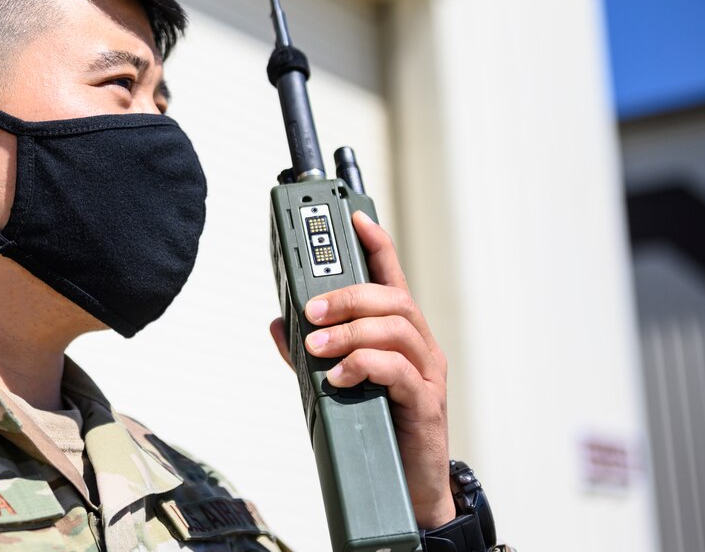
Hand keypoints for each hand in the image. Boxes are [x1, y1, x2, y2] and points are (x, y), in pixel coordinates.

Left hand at [269, 210, 454, 528]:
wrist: (407, 488)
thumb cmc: (377, 429)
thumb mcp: (337, 385)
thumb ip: (309, 355)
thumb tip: (277, 324)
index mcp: (399, 337)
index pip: (392, 278)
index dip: (377, 244)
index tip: (356, 217)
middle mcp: (419, 348)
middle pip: (393, 298)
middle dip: (349, 296)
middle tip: (310, 312)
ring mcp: (426, 374)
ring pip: (397, 328)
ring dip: (351, 332)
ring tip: (318, 347)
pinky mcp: (426, 404)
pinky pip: (399, 371)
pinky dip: (365, 367)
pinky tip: (339, 378)